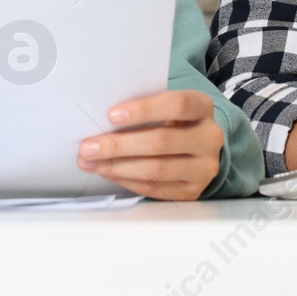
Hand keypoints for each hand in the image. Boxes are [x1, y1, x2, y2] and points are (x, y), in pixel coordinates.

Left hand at [77, 90, 222, 200]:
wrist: (200, 146)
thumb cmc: (173, 120)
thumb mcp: (167, 106)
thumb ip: (144, 108)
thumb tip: (99, 119)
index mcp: (202, 107)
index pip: (176, 105)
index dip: (143, 110)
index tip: (111, 115)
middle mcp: (209, 138)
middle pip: (162, 142)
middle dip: (119, 145)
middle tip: (88, 146)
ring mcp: (204, 167)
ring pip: (156, 169)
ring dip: (117, 167)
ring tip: (90, 162)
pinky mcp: (192, 190)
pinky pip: (154, 188)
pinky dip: (126, 180)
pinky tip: (107, 172)